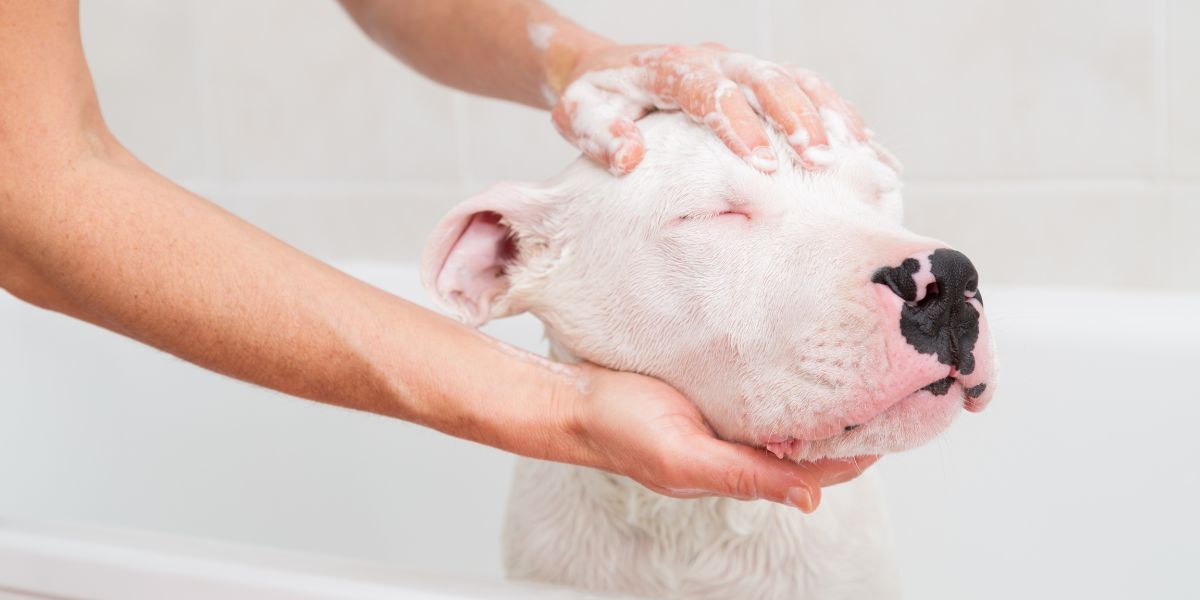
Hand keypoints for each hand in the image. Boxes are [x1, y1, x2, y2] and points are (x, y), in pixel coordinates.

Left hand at [551, 43, 873, 174]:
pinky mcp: (758, 80)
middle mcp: (713, 60)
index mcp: (670, 68)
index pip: (708, 90)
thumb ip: (598, 134)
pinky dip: (838, 115)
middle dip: (795, 118)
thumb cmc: (593, 98)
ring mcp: (740, 66)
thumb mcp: (576, 115)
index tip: (761, 162)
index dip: (737, 124)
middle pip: (764, 79)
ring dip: (826, 115)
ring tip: (856, 154)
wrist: (605, 71)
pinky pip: (806, 89)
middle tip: (819, 160)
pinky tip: (867, 147)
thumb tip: (629, 157)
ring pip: (795, 80)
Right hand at [565, 363, 877, 511]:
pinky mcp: (715, 387)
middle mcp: (741, 444)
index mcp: (740, 469)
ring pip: (792, 412)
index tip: (898, 421)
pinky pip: (764, 385)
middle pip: (813, 440)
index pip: (818, 468)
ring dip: (825, 397)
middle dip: (853, 420)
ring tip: (865, 367)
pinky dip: (791, 378)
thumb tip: (810, 500)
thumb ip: (744, 476)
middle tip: (895, 384)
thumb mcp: (683, 458)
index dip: (859, 450)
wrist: (574, 399)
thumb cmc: (619, 432)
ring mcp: (729, 416)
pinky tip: (807, 355)